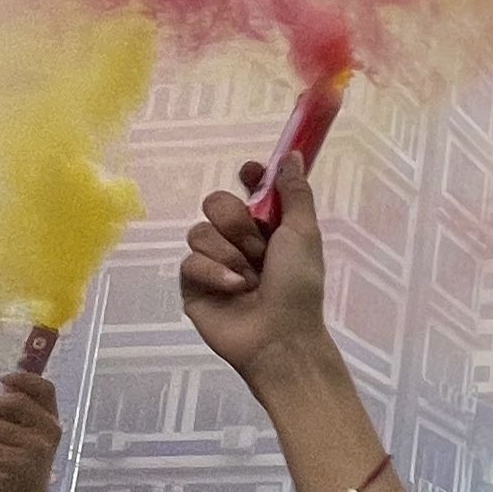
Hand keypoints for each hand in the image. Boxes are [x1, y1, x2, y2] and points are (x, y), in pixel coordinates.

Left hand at [0, 374, 62, 491]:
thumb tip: (7, 381)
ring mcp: (36, 450)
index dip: (23, 378)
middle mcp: (49, 432)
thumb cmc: (18, 460)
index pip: (45, 388)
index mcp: (51, 420)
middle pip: (13, 402)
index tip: (3, 379)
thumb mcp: (23, 432)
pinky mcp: (19, 466)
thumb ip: (17, 409)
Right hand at [181, 157, 334, 387]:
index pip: (248, 190)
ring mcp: (213, 264)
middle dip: (236, 223)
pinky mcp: (192, 286)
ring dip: (229, 254)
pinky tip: (233, 291)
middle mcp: (237, 242)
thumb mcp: (303, 233)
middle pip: (215, 203)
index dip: (249, 178)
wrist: (279, 337)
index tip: (250, 174)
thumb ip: (295, 192)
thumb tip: (293, 154)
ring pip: (199, 232)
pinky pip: (189, 262)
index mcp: (267, 228)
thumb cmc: (298, 286)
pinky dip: (214, 274)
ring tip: (249, 280)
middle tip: (257, 248)